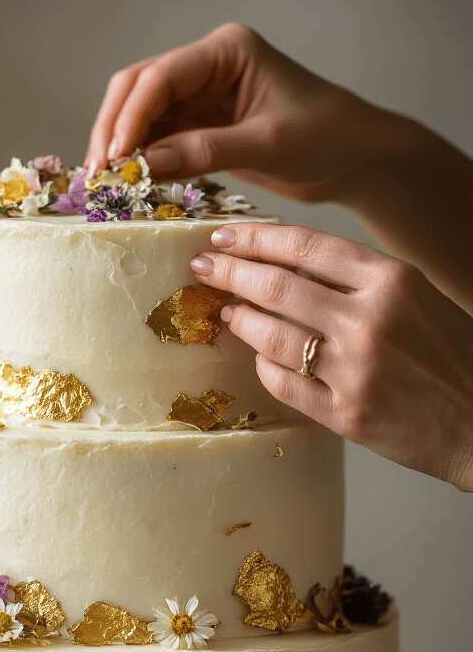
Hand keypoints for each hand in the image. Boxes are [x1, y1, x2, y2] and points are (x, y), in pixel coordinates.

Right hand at [86, 23, 370, 203]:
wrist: (354, 157)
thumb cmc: (325, 138)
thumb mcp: (267, 144)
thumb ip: (205, 151)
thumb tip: (145, 164)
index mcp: (226, 51)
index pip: (160, 76)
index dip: (130, 116)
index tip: (114, 157)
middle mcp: (208, 65)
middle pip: (139, 89)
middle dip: (114, 129)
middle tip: (98, 173)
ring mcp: (202, 94)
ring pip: (143, 115)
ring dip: (122, 146)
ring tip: (107, 184)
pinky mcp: (202, 124)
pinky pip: (159, 138)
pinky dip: (143, 160)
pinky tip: (131, 184)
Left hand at [189, 223, 472, 489]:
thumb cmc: (454, 357)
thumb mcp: (419, 298)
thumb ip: (362, 282)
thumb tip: (291, 265)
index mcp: (393, 281)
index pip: (306, 246)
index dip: (255, 239)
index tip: (224, 237)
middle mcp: (370, 321)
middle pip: (278, 286)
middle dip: (230, 273)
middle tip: (202, 269)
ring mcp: (355, 371)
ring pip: (271, 337)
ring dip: (241, 321)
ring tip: (228, 313)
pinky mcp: (345, 414)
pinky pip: (284, 384)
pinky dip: (264, 369)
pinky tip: (260, 360)